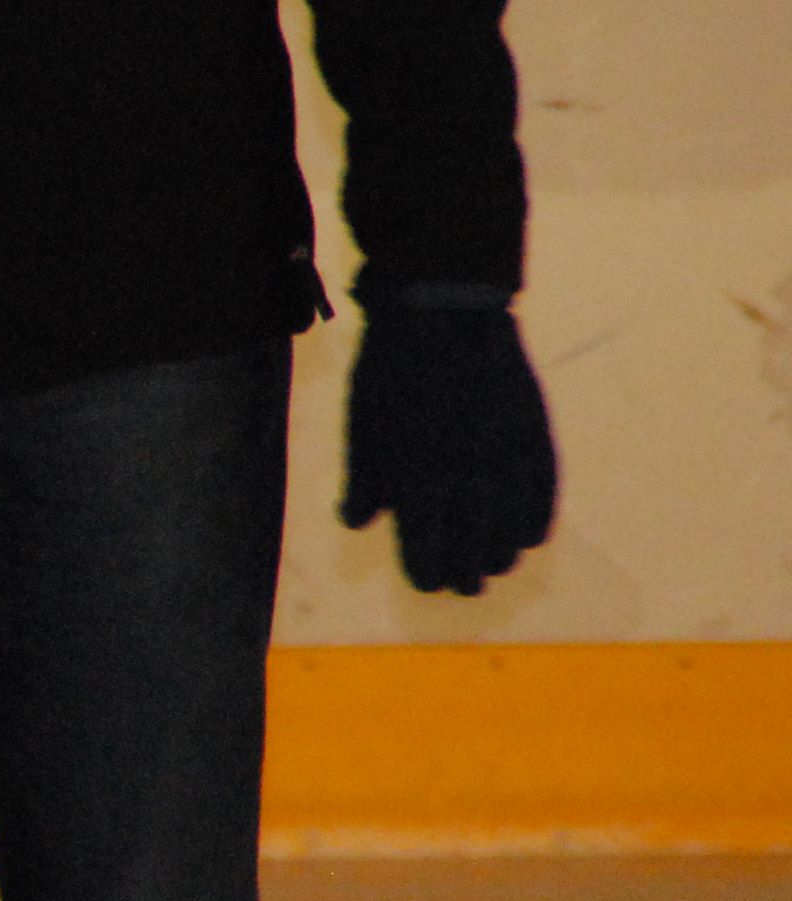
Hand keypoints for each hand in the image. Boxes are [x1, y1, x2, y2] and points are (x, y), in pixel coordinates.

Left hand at [340, 303, 555, 593]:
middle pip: (471, 555)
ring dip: (501, 556)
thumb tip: (358, 524)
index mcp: (412, 481)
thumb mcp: (361, 429)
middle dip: (465, 576)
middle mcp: (463, 480)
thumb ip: (362, 482)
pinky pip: (542, 502)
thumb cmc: (389, 375)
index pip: (426, 553)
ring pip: (510, 537)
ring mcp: (503, 462)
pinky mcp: (534, 441)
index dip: (427, 575)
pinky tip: (526, 536)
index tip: (428, 582)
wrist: (443, 316)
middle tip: (465, 584)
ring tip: (492, 563)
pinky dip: (534, 525)